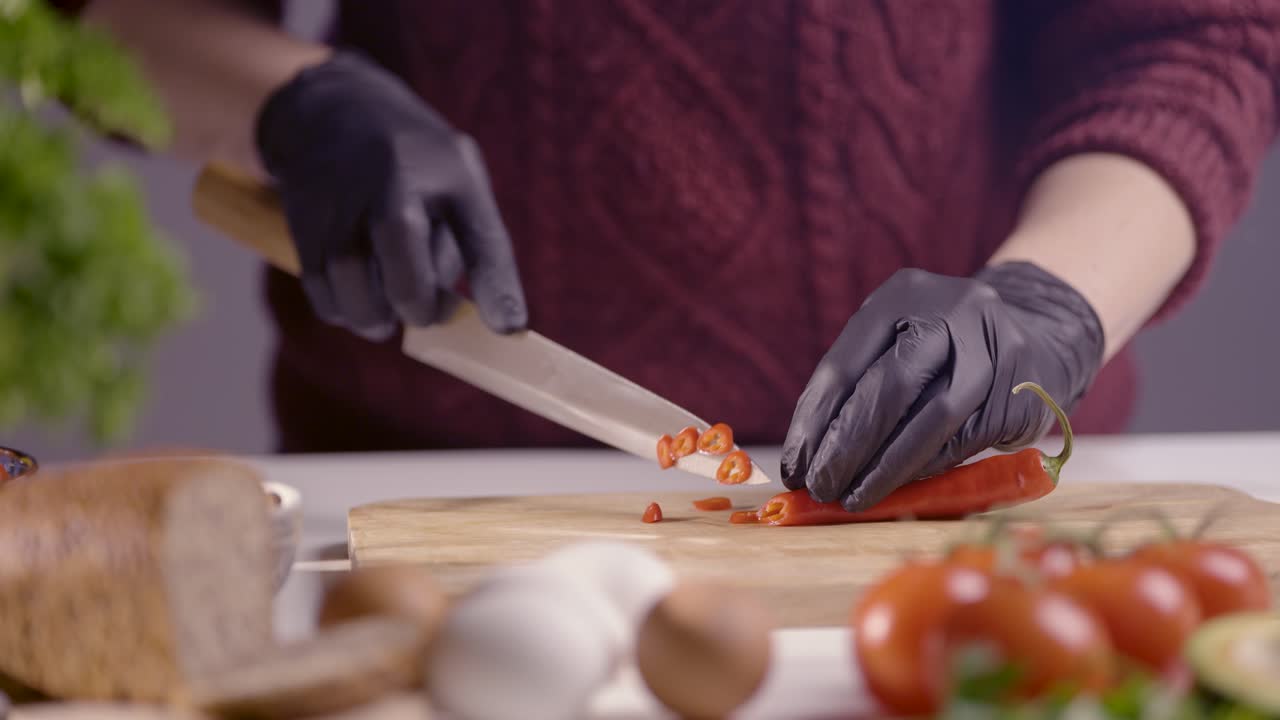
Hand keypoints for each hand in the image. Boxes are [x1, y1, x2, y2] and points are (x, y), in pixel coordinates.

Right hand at [254, 51, 525, 339]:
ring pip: (355, 287)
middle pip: (404, 263)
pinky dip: (344, 311)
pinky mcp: (304, 225)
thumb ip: (475, 243)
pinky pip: (324, 294)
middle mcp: (392, 179)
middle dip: (419, 306)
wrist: (333, 111)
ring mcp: (342, 202)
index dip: (496, 285)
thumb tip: (474, 320)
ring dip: (377, 317)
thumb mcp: (460, 180)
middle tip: (425, 312)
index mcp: (448, 168)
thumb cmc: (417, 164)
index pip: (481, 235)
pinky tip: (359, 298)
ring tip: (390, 310)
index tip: (508, 329)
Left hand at [780, 262, 1103, 510]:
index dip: (814, 422)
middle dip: (848, 447)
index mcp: (903, 294)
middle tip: (820, 487)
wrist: (1044, 331)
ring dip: (887, 468)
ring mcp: (994, 350)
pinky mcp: (1024, 391)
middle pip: (889, 387)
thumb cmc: (946, 347)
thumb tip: (810, 457)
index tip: (793, 467)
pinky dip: (927, 467)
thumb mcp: (900, 338)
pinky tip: (901, 486)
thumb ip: (859, 384)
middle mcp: (952, 312)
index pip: (845, 365)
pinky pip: (965, 440)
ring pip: (932, 420)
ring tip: (854, 498)